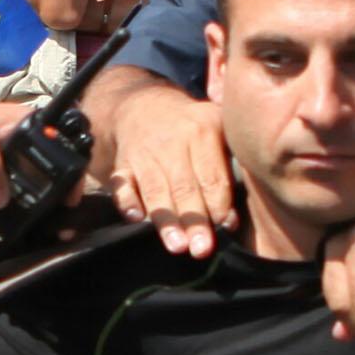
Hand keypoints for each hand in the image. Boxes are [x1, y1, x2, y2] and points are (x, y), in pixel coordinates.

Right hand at [105, 87, 235, 255]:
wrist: (144, 106)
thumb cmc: (191, 127)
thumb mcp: (218, 127)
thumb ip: (230, 165)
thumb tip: (233, 219)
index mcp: (203, 129)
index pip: (212, 176)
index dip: (219, 204)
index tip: (225, 227)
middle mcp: (172, 140)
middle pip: (185, 186)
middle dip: (194, 220)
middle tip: (202, 249)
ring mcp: (144, 152)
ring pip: (155, 189)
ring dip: (165, 219)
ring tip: (176, 246)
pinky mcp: (123, 163)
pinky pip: (122, 184)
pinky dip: (126, 200)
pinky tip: (135, 218)